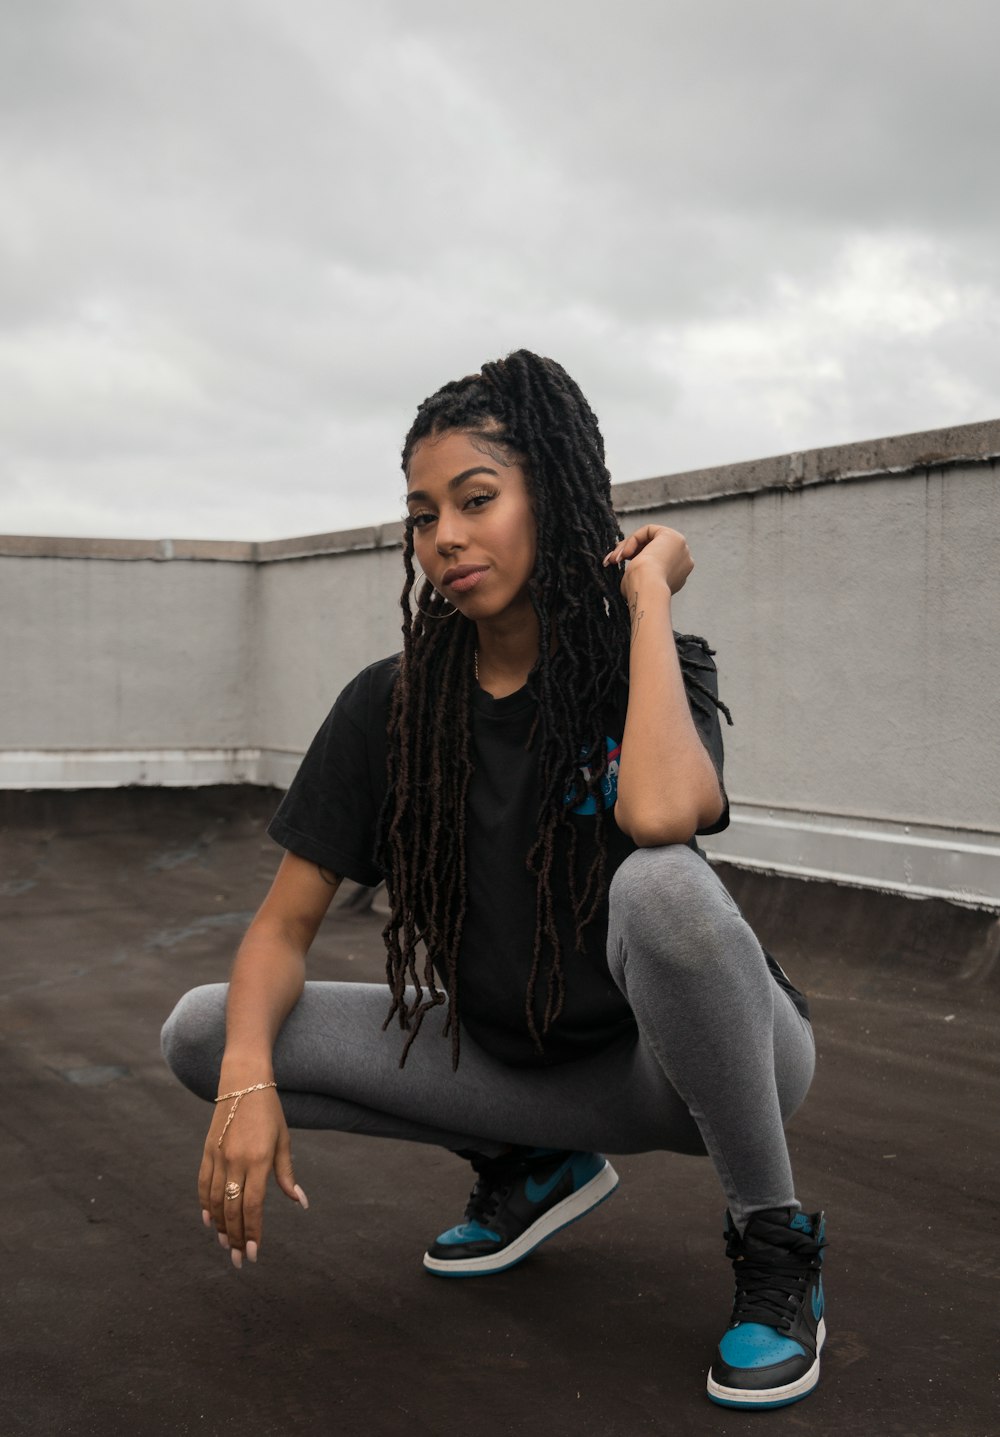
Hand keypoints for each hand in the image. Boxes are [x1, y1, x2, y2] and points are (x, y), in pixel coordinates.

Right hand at [197, 1081, 307, 1268]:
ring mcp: (218, 1156)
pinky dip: (205, 1206)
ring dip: (220, 1227)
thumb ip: (287, 1175)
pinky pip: (203, 1185)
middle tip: (240, 1259)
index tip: (255, 1253)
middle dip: (236, 1238)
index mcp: (258, 1160)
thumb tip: (300, 1202)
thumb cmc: (270, 1113)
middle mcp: (235, 1161)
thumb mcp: (283, 1141)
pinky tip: (209, 1221)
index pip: (253, 1206)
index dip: (253, 1232)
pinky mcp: (207, 1152)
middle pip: (232, 1209)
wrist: (244, 1083)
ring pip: (215, 1201)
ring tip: (227, 1244)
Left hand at [603, 525, 692, 598]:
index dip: (636, 558)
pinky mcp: (673, 537)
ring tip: (614, 558)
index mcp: (677, 576)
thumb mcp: (638, 583)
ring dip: (628, 546)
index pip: (655, 559)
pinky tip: (626, 553)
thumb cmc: (640, 592)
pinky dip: (634, 539)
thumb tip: (633, 569)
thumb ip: (640, 573)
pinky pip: (649, 530)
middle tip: (612, 559)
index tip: (618, 563)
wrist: (648, 590)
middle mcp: (683, 561)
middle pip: (653, 547)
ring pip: (649, 538)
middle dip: (630, 550)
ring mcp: (680, 548)